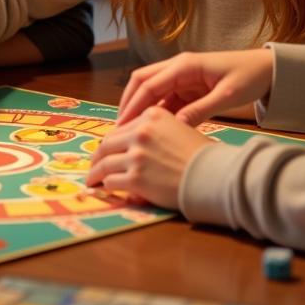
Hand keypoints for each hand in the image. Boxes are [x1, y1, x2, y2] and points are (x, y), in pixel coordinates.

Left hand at [84, 106, 213, 208]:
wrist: (213, 176)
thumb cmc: (201, 155)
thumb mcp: (177, 128)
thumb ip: (153, 132)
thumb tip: (131, 145)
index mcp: (152, 115)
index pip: (121, 128)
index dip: (111, 141)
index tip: (105, 150)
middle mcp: (141, 132)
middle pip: (108, 144)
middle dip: (97, 157)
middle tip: (93, 166)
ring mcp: (137, 155)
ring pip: (105, 164)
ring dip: (96, 174)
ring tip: (92, 181)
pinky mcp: (136, 178)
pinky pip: (112, 181)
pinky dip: (107, 186)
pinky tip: (105, 189)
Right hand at [118, 49, 274, 125]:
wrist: (267, 69)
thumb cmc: (248, 77)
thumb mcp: (226, 96)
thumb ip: (200, 110)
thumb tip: (175, 126)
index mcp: (185, 65)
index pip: (149, 84)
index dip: (133, 104)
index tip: (122, 125)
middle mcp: (178, 67)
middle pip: (142, 81)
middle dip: (128, 102)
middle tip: (120, 128)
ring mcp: (181, 76)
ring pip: (151, 90)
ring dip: (140, 108)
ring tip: (131, 131)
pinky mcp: (187, 86)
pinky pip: (166, 98)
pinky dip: (156, 111)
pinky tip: (153, 129)